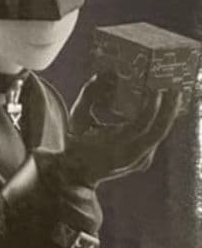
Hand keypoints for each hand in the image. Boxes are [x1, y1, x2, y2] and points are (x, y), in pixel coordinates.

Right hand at [57, 75, 181, 186]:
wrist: (76, 175)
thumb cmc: (75, 144)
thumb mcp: (78, 118)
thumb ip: (90, 94)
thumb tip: (105, 72)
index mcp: (112, 147)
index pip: (139, 126)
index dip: (150, 107)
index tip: (154, 89)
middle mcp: (129, 157)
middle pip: (157, 132)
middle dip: (168, 109)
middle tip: (173, 88)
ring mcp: (138, 161)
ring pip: (159, 135)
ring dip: (168, 115)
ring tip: (174, 96)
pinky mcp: (143, 161)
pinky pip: (155, 138)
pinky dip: (161, 122)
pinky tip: (166, 108)